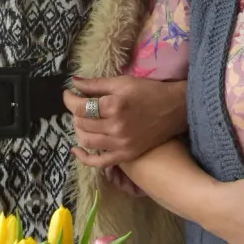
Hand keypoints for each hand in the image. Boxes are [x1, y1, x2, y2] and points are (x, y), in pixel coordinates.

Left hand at [64, 76, 185, 166]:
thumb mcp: (123, 82)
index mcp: (114, 106)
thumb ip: (96, 84)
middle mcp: (115, 127)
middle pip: (81, 123)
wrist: (175, 108)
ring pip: (86, 140)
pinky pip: (99, 162)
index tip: (68, 94)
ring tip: (83, 121)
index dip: (69, 99)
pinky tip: (77, 149)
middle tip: (79, 105)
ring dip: (79, 130)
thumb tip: (73, 83)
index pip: (80, 106)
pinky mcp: (126, 155)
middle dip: (75, 113)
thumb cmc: (150, 91)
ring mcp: (120, 144)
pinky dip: (85, 157)